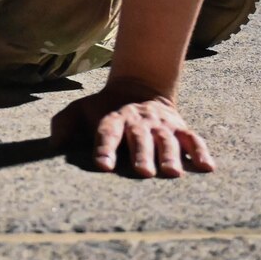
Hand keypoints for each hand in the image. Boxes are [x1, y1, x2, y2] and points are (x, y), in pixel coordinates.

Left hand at [49, 77, 216, 177]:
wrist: (139, 86)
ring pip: (167, 140)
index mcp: (113, 119)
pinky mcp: (180, 128)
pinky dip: (201, 151)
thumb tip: (53, 146)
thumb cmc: (104, 109)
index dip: (104, 148)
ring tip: (171, 173)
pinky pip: (193, 138)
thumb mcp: (80, 110)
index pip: (106, 132)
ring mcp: (161, 125)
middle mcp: (138, 122)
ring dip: (170, 156)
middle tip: (142, 172)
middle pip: (140, 138)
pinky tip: (207, 167)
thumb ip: (64, 125)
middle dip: (141, 154)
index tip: (102, 165)